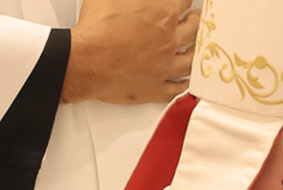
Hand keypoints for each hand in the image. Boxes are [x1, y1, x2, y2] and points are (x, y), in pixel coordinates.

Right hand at [65, 0, 199, 103]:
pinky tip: (185, 81)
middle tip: (195, 20)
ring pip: (190, 61)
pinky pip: (176, 88)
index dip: (185, 1)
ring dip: (195, 53)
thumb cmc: (96, 29)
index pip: (184, 3)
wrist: (85, 61)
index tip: (186, 2)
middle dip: (196, 22)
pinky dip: (182, 84)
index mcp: (163, 16)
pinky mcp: (155, 87)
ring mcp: (165, 66)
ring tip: (197, 49)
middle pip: (193, 30)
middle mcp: (169, 41)